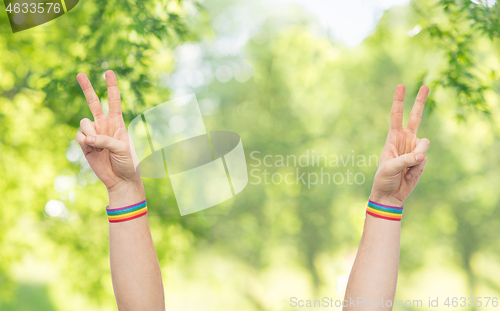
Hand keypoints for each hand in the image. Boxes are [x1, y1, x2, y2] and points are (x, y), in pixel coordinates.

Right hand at [75, 70, 140, 194]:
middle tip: (79, 73)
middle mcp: (104, 125)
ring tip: (97, 145)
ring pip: (84, 122)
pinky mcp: (85, 144)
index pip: (114, 101)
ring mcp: (93, 134)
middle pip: (93, 102)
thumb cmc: (127, 163)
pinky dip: (84, 143)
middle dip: (87, 88)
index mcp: (118, 123)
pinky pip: (79, 136)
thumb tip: (86, 138)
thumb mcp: (122, 148)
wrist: (120, 180)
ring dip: (89, 132)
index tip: (108, 72)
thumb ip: (105, 140)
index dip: (111, 86)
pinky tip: (92, 151)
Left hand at [370, 84, 429, 206]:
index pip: (396, 116)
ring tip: (406, 169)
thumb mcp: (389, 167)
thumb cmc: (384, 179)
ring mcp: (415, 149)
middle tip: (425, 85)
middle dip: (419, 101)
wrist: (390, 194)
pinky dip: (417, 169)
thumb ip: (406, 159)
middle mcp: (405, 140)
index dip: (399, 101)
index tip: (401, 86)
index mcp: (393, 138)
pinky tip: (408, 176)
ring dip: (417, 157)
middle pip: (415, 117)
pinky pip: (425, 159)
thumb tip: (423, 154)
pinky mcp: (421, 160)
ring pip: (424, 144)